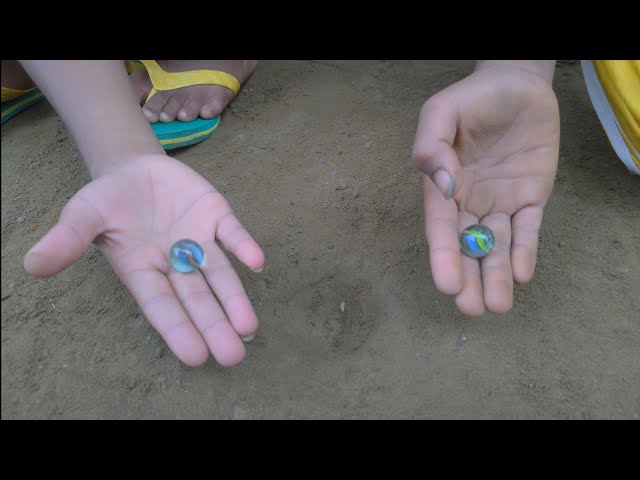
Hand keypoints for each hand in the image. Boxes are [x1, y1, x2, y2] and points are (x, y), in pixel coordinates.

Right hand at [24, 154, 264, 366]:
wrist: (132, 169)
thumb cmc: (106, 201)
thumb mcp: (82, 216)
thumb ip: (67, 241)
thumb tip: (32, 266)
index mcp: (143, 271)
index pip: (162, 306)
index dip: (178, 330)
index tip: (196, 357)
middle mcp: (175, 263)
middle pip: (197, 298)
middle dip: (214, 325)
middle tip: (233, 356)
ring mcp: (198, 240)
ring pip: (220, 273)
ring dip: (235, 297)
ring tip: (249, 327)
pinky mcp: (215, 215)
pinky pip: (232, 233)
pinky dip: (243, 246)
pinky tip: (257, 262)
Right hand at [412, 62, 559, 314]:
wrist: (517, 84)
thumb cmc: (472, 98)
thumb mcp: (441, 112)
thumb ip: (431, 144)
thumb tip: (442, 182)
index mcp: (444, 187)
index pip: (442, 227)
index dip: (444, 256)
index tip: (447, 284)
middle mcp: (470, 201)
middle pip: (468, 246)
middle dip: (469, 278)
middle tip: (471, 309)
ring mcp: (501, 202)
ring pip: (497, 245)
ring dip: (496, 276)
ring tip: (497, 306)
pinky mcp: (531, 198)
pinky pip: (528, 229)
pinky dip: (525, 251)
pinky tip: (521, 273)